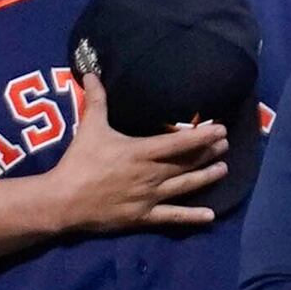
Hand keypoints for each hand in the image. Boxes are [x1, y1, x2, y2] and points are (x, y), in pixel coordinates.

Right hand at [41, 70, 227, 235]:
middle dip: (208, 153)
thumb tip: (91, 72)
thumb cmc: (79, 162)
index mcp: (142, 151)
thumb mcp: (90, 128)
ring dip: (206, 177)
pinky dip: (192, 217)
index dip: (203, 136)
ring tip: (224, 169)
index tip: (221, 130)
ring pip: (186, 186)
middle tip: (226, 145)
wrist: (64, 201)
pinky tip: (210, 216)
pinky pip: (173, 217)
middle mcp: (152, 174)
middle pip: (187, 162)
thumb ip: (96, 100)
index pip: (180, 142)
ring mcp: (150, 197)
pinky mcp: (144, 216)